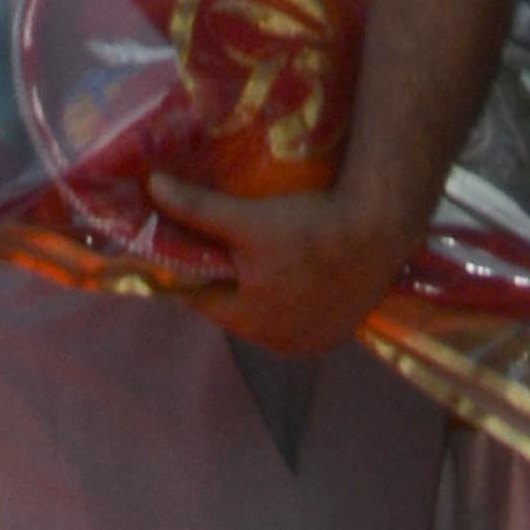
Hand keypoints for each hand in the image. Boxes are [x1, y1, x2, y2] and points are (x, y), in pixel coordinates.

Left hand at [153, 170, 417, 360]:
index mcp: (254, 324)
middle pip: (237, 307)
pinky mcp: (342, 328)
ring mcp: (317, 339)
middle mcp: (284, 344)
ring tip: (261, 248)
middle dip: (228, 277)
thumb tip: (151, 186)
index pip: (204, 299)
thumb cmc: (309, 229)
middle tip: (226, 240)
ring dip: (261, 286)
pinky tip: (295, 263)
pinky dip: (292, 292)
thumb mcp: (246, 219)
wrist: (378, 230)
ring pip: (270, 310)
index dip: (192, 270)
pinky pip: (302, 311)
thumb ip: (195, 209)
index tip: (186, 244)